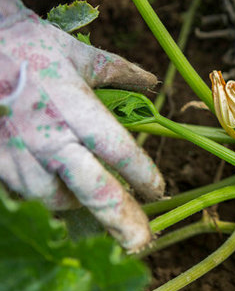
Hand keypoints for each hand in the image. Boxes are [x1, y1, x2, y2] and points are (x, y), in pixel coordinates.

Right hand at [0, 0, 163, 251]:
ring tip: (97, 204)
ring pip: (56, 199)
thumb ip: (121, 72)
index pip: (118, 150)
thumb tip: (152, 83)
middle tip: (142, 242)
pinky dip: (47, 196)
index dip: (142, 174)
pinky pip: (25, 193)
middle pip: (93, 189)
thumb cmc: (31, 48)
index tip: (159, 189)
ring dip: (80, 204)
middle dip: (121, 219)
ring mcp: (18, 154)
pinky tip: (60, 192)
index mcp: (75, 107)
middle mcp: (48, 137)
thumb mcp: (81, 56)